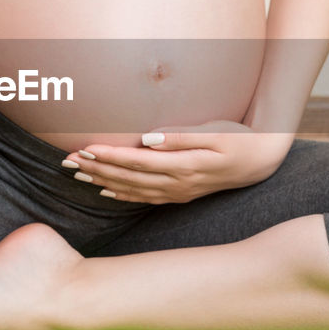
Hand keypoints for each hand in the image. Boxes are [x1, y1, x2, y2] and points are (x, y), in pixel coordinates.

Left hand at [62, 120, 294, 203]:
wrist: (261, 161)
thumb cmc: (238, 138)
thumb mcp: (215, 132)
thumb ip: (180, 136)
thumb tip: (147, 138)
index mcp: (183, 166)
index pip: (136, 161)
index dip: (109, 156)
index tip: (85, 148)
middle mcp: (177, 184)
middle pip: (128, 178)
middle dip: (96, 169)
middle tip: (67, 161)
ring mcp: (177, 192)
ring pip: (132, 189)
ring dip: (102, 181)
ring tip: (77, 173)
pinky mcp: (180, 194)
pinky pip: (144, 197)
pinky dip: (122, 194)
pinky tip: (105, 191)